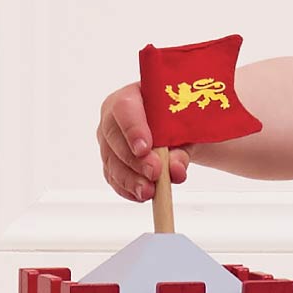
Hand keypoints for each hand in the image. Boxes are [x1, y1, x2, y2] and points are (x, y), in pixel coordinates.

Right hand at [97, 83, 190, 202]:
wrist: (173, 127)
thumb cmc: (177, 120)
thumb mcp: (185, 129)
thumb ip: (181, 147)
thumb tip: (175, 169)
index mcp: (130, 97)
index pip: (125, 109)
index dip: (133, 129)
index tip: (145, 148)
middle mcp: (112, 118)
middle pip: (115, 139)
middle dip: (135, 160)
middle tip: (154, 173)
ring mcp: (107, 141)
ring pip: (112, 162)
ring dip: (130, 180)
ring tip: (149, 191)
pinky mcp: (109, 161)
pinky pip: (113, 177)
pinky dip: (127, 189)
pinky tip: (141, 195)